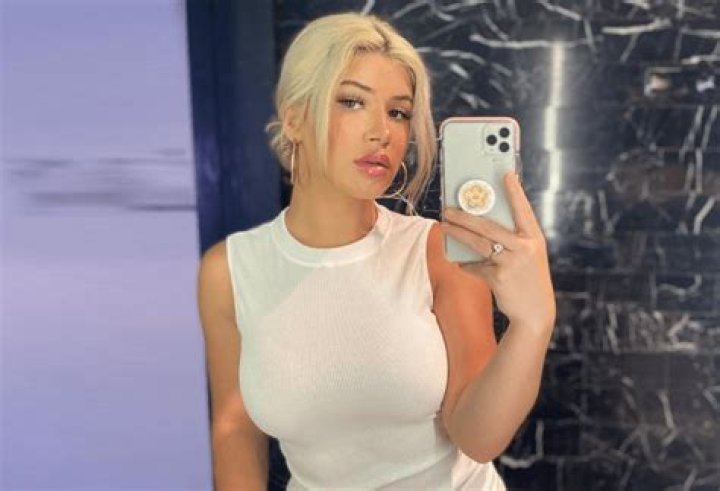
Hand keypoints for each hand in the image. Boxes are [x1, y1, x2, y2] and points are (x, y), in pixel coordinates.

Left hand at [441, 171, 555, 330]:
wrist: (535, 312)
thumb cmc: (528, 278)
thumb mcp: (527, 255)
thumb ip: (511, 239)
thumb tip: (480, 222)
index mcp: (534, 238)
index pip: (523, 209)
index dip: (514, 191)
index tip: (506, 173)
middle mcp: (525, 247)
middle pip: (489, 225)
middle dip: (465, 215)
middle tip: (448, 209)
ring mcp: (512, 262)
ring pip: (478, 242)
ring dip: (458, 233)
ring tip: (443, 226)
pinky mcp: (499, 277)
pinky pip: (476, 266)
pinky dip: (466, 264)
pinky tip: (458, 261)